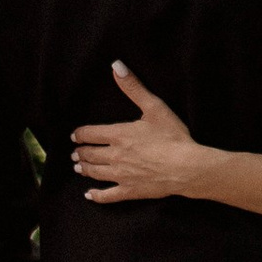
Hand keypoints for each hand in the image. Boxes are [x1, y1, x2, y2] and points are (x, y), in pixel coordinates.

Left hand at [71, 63, 207, 203]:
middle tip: (75, 152)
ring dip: (84, 169)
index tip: (75, 135)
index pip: (90, 133)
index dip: (80, 134)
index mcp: (118, 135)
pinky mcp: (130, 191)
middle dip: (80, 152)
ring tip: (78, 167)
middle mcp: (114, 156)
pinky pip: (107, 195)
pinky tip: (89, 195)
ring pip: (94, 173)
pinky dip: (96, 195)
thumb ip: (133, 87)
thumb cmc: (173, 136)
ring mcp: (120, 175)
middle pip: (89, 154)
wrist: (186, 167)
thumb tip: (116, 66)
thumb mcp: (154, 107)